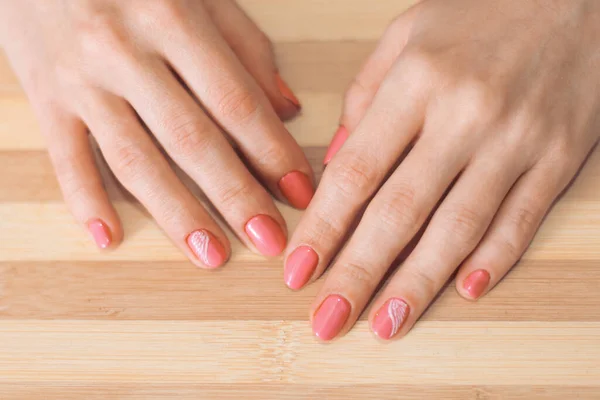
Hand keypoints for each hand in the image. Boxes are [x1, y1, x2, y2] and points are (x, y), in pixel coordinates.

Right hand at [0, 0, 313, 266]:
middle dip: (234, 195)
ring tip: (210, 255)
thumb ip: (245, 48)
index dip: (272, 151)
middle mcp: (124, 52)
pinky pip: (66, 157)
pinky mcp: (45, 97)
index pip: (234, 100)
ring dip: (175, 213)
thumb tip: (289, 109)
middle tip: (267, 240)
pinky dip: (85, 200)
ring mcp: (80, 79)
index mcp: (173, 18)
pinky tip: (109, 239)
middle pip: (190, 138)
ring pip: (134, 158)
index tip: (300, 192)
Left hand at [285, 0, 599, 340]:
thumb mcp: (407, 35)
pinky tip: (463, 291)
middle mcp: (464, 115)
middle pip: (400, 211)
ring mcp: (516, 139)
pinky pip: (523, 218)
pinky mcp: (559, 156)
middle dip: (358, 273)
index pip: (356, 172)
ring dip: (418, 283)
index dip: (323, 228)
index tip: (298, 271)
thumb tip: (333, 164)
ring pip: (459, 227)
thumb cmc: (481, 13)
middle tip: (328, 319)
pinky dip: (494, 258)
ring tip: (386, 324)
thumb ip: (362, 97)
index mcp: (416, 82)